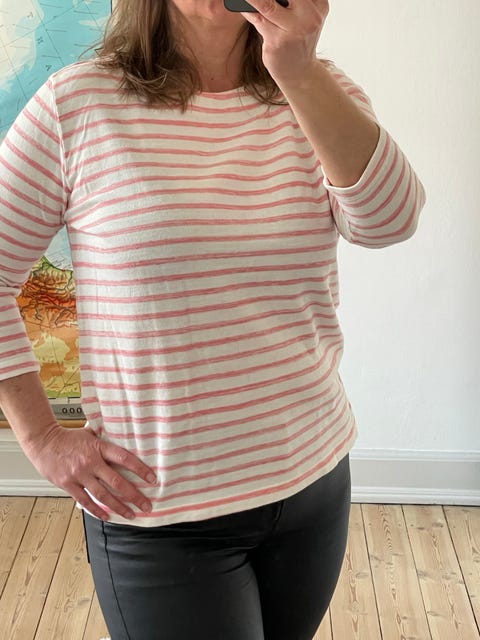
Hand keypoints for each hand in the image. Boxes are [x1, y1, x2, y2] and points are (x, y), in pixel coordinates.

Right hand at [23, 424, 156, 520]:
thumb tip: (124, 432)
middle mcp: (91, 462)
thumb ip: (105, 436)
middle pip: (117, 481)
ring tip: (131, 514)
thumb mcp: (90, 432)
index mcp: (99, 447)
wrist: (43, 442)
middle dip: (134, 495)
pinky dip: (97, 511)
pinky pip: (85, 501)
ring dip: (119, 507)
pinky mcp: (68, 485)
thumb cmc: (69, 437)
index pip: (124, 458)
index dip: (140, 469)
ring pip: (103, 495)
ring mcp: (79, 475)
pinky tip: (108, 517)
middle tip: (146, 505)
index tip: (152, 479)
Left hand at [241, 0, 328, 88]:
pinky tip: (239, 3)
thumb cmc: (298, 39)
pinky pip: (257, 18)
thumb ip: (293, 1)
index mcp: (319, 4)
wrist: (299, 72)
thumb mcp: (304, 15)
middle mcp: (310, 15)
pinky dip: (246, 8)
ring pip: (267, 3)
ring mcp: (294, 30)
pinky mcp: (278, 42)